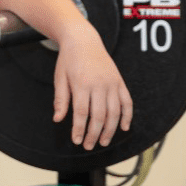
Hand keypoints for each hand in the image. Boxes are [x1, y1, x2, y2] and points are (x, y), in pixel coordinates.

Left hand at [52, 25, 131, 150]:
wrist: (83, 40)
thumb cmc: (68, 60)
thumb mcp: (60, 78)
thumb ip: (60, 99)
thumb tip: (58, 119)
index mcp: (82, 83)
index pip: (81, 113)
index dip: (79, 129)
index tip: (76, 140)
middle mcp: (99, 84)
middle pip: (99, 116)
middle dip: (93, 134)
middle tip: (88, 145)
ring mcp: (111, 83)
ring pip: (114, 112)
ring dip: (110, 130)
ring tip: (103, 141)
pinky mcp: (119, 81)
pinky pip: (127, 102)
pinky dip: (127, 115)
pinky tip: (124, 127)